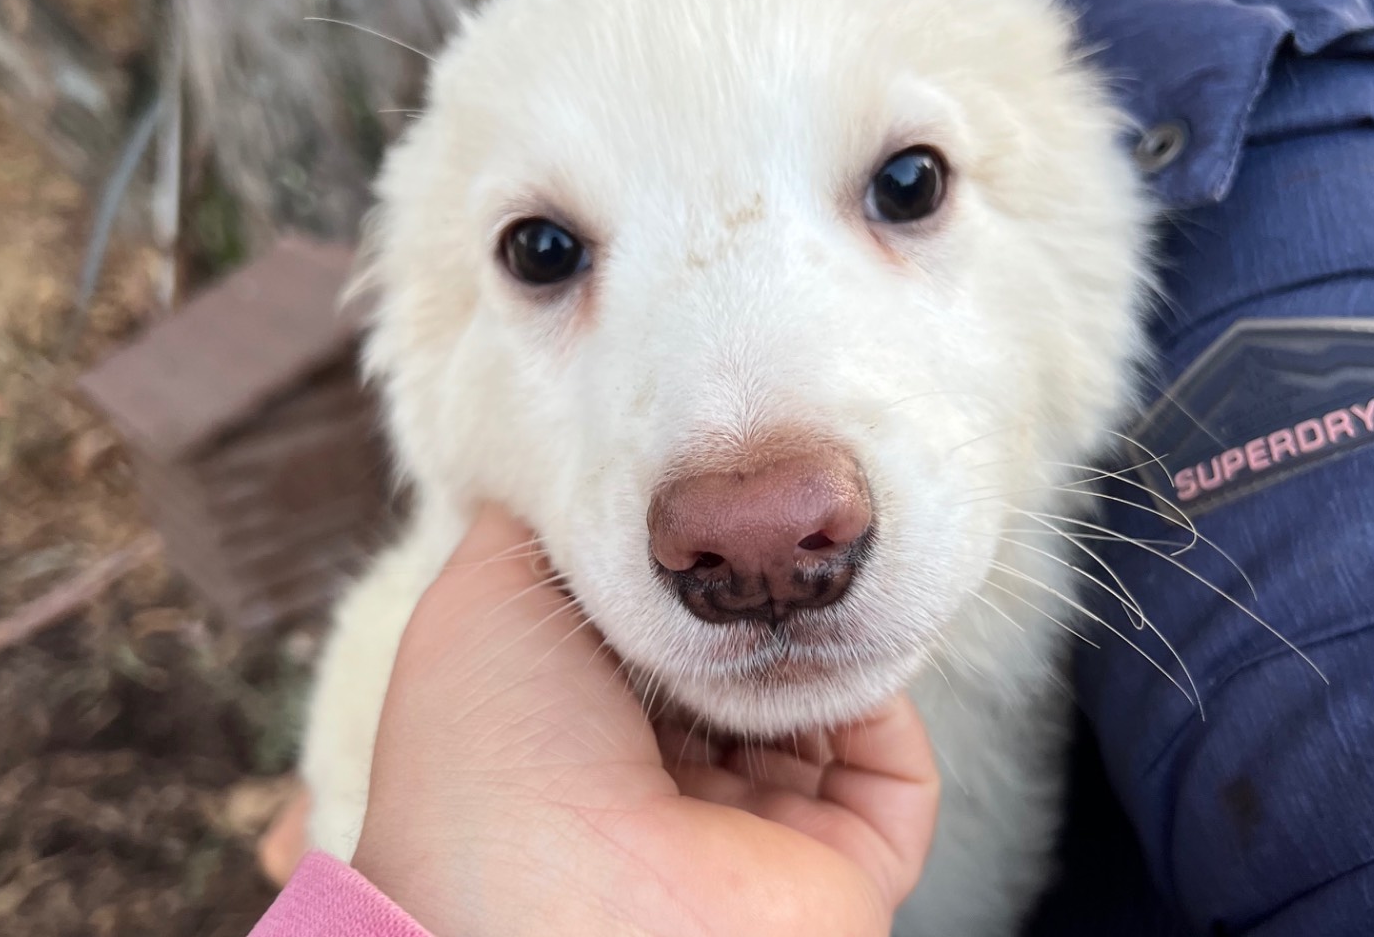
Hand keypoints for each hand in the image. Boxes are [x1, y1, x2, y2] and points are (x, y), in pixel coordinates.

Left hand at [350, 505, 939, 936]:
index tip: (710, 493)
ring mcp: (757, 835)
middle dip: (760, 599)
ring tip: (808, 573)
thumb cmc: (495, 750)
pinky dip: (881, 699)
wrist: (559, 904)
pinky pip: (894, 773)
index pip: (657, 638)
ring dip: (821, 638)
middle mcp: (667, 792)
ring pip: (821, 712)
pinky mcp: (840, 869)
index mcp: (580, 739)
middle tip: (778, 520)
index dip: (682, 567)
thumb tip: (584, 479)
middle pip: (742, 670)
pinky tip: (847, 646)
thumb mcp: (480, 600)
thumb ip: (540, 533)